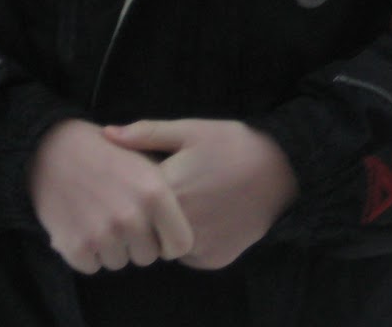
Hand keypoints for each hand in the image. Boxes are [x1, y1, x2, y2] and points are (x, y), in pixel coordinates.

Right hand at [28, 119, 194, 273]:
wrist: (52, 148)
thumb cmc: (104, 153)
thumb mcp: (144, 158)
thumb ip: (167, 193)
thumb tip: (184, 224)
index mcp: (155, 193)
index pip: (180, 245)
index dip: (168, 240)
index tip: (157, 231)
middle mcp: (131, 216)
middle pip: (147, 257)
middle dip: (136, 243)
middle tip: (120, 217)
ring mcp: (103, 234)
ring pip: (119, 262)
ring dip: (110, 247)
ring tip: (99, 216)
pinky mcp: (76, 247)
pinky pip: (92, 266)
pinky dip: (86, 252)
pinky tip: (81, 224)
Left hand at [104, 119, 298, 270]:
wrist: (284, 172)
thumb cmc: (234, 144)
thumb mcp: (191, 130)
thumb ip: (147, 133)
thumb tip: (107, 133)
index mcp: (168, 190)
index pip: (129, 200)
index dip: (132, 188)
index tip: (143, 177)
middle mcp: (179, 224)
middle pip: (144, 227)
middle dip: (147, 214)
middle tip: (169, 192)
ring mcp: (198, 247)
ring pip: (164, 246)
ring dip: (167, 230)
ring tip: (190, 202)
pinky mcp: (213, 260)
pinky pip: (188, 256)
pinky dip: (190, 242)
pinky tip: (206, 217)